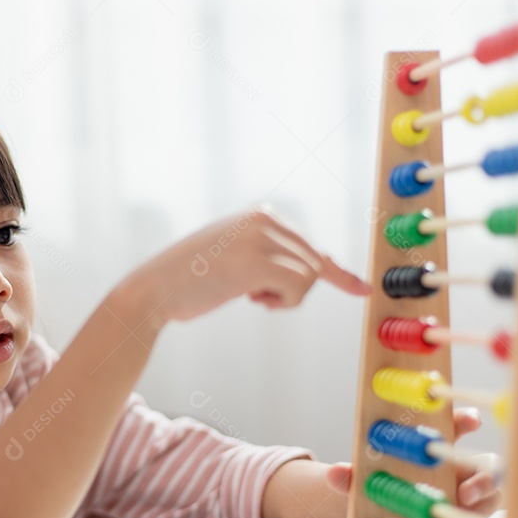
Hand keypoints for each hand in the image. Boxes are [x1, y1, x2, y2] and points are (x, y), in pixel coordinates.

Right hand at [122, 207, 369, 327]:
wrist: (154, 289)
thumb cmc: (194, 281)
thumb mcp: (239, 259)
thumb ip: (275, 257)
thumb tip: (325, 267)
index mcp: (262, 215)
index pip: (310, 247)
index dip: (337, 273)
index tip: (363, 288)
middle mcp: (265, 219)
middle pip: (314, 263)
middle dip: (292, 291)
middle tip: (256, 298)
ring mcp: (261, 238)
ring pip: (309, 277)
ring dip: (285, 298)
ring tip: (249, 296)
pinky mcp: (257, 260)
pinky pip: (298, 287)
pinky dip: (281, 302)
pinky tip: (250, 298)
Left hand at [326, 407, 501, 517]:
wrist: (377, 516)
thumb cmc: (379, 486)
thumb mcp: (361, 480)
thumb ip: (350, 476)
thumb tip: (334, 473)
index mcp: (435, 450)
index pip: (456, 427)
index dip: (466, 421)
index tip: (470, 421)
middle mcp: (457, 472)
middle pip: (486, 467)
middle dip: (482, 476)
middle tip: (465, 490)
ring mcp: (465, 501)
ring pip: (489, 500)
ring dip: (478, 509)